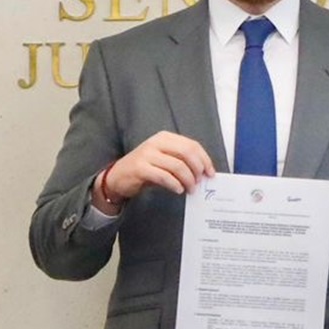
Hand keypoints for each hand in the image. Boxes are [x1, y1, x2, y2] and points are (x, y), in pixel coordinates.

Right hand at [101, 131, 215, 204]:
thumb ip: (182, 162)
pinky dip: (174, 184)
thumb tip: (204, 172)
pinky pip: (163, 176)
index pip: (192, 145)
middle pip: (187, 153)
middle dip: (198, 169)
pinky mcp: (140, 168)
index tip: (211, 173)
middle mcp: (156, 142)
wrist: (118, 177)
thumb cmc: (145, 169)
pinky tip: (178, 190)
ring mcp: (147, 154)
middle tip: (201, 182)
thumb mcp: (164, 160)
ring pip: (177, 166)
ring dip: (188, 180)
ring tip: (191, 189)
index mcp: (165, 138)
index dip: (204, 159)